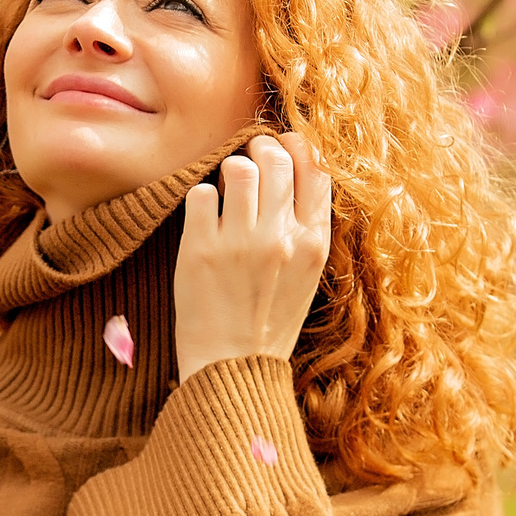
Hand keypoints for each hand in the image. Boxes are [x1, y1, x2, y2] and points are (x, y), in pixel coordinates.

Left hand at [173, 131, 332, 383]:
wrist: (233, 368)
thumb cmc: (269, 320)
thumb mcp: (306, 274)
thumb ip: (306, 226)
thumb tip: (299, 166)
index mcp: (314, 244)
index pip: (315, 171)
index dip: (297, 148)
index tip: (283, 146)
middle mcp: (281, 238)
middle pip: (276, 159)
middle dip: (260, 149)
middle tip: (248, 158)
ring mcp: (240, 242)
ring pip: (238, 167)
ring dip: (229, 170)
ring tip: (226, 189)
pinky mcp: (200, 249)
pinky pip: (200, 193)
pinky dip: (201, 199)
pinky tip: (205, 218)